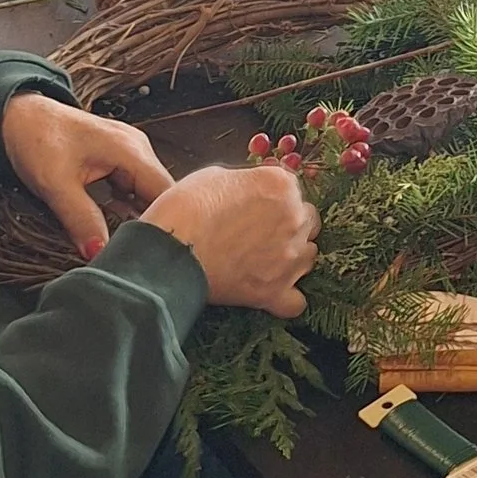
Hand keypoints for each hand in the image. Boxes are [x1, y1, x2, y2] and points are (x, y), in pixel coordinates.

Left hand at [1, 91, 176, 259]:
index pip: (167, 193)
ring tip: (129, 244)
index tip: (154, 251)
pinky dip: (128, 208)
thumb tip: (98, 253)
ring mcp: (129, 153)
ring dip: (140, 217)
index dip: (164, 223)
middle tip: (140, 252)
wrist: (19, 116)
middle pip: (162, 194)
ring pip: (148, 192)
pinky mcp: (117, 159)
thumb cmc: (36, 138)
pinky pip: (134, 188)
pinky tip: (115, 225)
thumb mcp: (55, 183)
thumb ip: (80, 219)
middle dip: (153, 223)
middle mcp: (137, 149)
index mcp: (131, 151)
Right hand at [144, 159, 319, 317]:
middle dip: (289, 225)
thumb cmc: (185, 209)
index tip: (257, 206)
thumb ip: (245, 181)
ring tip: (265, 260)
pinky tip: (272, 292)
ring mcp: (288, 258)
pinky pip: (296, 302)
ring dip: (293, 258)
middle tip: (260, 232)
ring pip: (309, 258)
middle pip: (308, 222)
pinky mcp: (274, 291)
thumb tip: (249, 191)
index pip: (293, 189)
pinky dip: (287, 298)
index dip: (273, 198)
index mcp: (280, 185)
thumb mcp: (214, 175)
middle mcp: (293, 219)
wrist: (167, 250)